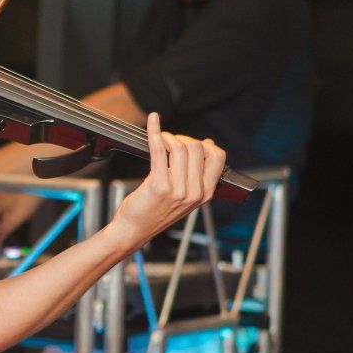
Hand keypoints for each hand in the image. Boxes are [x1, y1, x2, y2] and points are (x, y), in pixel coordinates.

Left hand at [111, 113, 225, 247]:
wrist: (134, 230)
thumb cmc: (156, 212)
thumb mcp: (185, 197)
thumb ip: (197, 175)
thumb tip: (208, 144)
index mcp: (206, 194)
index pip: (218, 157)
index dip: (204, 144)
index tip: (189, 143)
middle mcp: (195, 192)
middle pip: (197, 148)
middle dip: (182, 138)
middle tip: (169, 141)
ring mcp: (178, 190)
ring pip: (180, 147)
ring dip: (168, 137)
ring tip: (160, 140)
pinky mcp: (159, 185)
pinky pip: (159, 150)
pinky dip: (155, 132)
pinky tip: (152, 121)